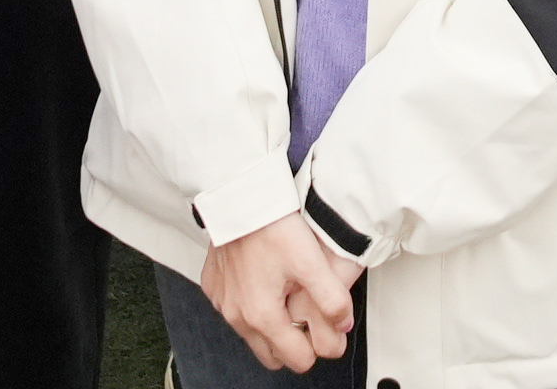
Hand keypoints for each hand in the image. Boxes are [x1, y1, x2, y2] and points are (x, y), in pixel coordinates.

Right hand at [200, 214, 359, 372]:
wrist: (238, 195)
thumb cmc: (270, 225)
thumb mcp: (311, 262)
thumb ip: (332, 299)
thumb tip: (343, 324)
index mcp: (262, 316)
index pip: (298, 360)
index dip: (319, 347)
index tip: (328, 325)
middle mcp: (237, 315)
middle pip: (273, 355)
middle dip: (294, 343)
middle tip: (307, 313)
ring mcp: (223, 302)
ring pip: (252, 335)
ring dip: (272, 326)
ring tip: (288, 294)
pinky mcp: (213, 287)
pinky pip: (234, 310)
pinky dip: (250, 305)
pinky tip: (265, 280)